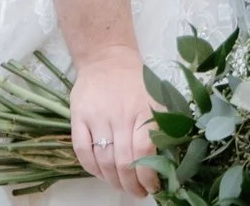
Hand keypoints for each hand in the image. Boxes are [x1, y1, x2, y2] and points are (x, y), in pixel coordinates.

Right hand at [69, 48, 157, 196]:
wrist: (106, 57)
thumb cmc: (136, 83)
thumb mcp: (157, 100)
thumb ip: (163, 128)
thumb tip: (170, 162)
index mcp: (144, 109)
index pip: (144, 151)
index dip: (148, 175)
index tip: (152, 187)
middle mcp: (120, 113)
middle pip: (124, 161)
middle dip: (131, 185)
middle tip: (137, 192)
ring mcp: (97, 115)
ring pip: (103, 160)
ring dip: (113, 180)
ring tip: (121, 186)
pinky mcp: (78, 116)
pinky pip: (82, 151)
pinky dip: (91, 169)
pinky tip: (101, 174)